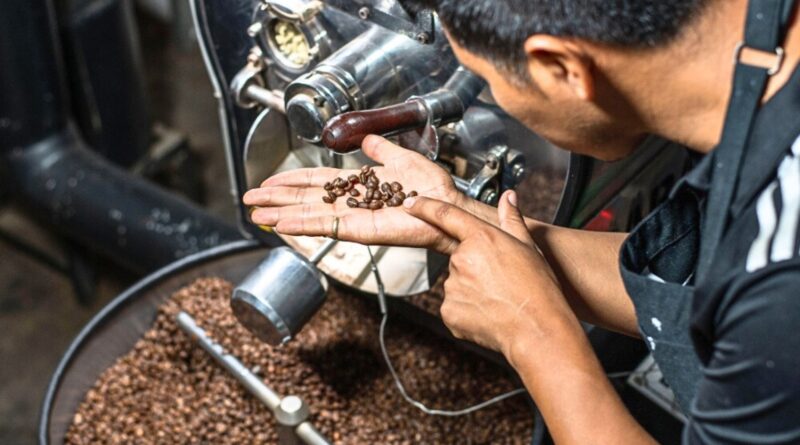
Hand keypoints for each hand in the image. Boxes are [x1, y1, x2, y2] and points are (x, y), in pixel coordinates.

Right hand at [244, 135, 473, 252]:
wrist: (448, 203)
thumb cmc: (432, 186)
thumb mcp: (401, 158)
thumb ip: (381, 150)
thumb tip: (367, 140)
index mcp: (358, 186)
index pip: (316, 183)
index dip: (291, 181)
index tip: (268, 182)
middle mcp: (351, 203)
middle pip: (305, 199)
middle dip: (277, 199)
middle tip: (250, 199)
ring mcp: (353, 218)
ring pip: (310, 215)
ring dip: (281, 213)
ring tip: (256, 214)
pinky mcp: (361, 230)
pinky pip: (328, 227)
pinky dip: (303, 225)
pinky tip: (282, 223)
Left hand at [403, 190, 576, 357]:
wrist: (537, 329)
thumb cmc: (537, 288)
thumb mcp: (529, 247)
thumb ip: (512, 219)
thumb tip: (509, 197)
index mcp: (481, 238)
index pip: (445, 215)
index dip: (425, 207)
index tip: (410, 203)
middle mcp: (461, 259)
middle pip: (459, 258)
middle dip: (475, 267)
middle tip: (500, 280)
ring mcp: (452, 287)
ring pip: (457, 284)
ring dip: (472, 289)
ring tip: (498, 299)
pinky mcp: (448, 311)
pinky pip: (454, 306)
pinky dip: (468, 310)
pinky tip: (488, 313)